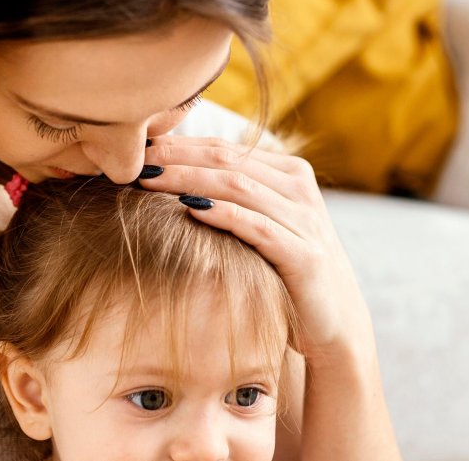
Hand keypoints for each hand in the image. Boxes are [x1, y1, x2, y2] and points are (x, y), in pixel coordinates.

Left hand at [140, 136, 374, 361]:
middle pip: (227, 161)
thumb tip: (166, 174)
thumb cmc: (281, 272)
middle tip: (135, 160)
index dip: (178, 144)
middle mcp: (300, 188)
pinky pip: (258, 227)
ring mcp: (306, 220)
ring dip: (189, 180)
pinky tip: (190, 210)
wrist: (333, 324)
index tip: (137, 147)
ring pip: (238, 187)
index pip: (223, 148)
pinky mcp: (305, 255)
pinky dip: (223, 214)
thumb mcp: (259, 225)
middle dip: (177, 157)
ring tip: (150, 180)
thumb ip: (229, 197)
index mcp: (288, 172)